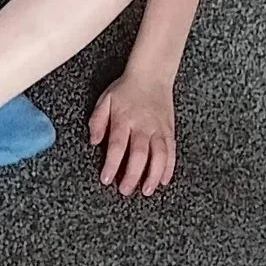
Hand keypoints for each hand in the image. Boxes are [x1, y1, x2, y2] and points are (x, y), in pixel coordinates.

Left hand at [90, 70, 177, 194]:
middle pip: (139, 154)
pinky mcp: (170, 130)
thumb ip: (97, 121)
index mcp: (124, 119)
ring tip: (146, 190)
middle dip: (132, 175)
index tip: (106, 179)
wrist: (152, 74)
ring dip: (153, 175)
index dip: (112, 164)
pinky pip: (172, 151)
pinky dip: (169, 167)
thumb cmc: (126, 88)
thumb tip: (94, 141)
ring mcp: (159, 129)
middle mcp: (143, 126)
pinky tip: (164, 180)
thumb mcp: (105, 99)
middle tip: (125, 190)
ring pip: (159, 155)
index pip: (117, 145)